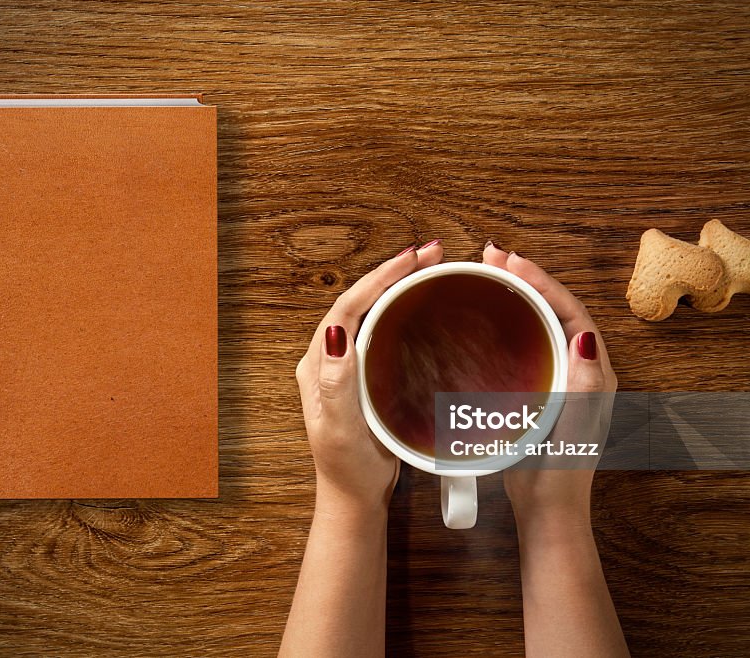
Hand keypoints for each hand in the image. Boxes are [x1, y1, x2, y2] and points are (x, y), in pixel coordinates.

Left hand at [295, 241, 444, 518]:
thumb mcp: (340, 430)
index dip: (377, 279)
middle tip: (430, 254)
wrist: (355, 496)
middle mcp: (329, 358)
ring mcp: (347, 364)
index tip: (410, 260)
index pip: (346, 307)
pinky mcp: (365, 373)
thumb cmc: (347, 468)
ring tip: (429, 267)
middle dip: (392, 272)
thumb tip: (336, 336)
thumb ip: (336, 385)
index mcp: (318, 365)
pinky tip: (423, 302)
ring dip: (397, 285)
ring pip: (371, 311)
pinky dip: (402, 308)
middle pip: (359, 301)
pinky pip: (382, 329)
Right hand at [482, 245, 617, 524]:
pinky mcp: (539, 390)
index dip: (543, 281)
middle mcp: (580, 369)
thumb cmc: (561, 471)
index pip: (571, 310)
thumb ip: (583, 383)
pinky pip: (527, 344)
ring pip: (540, 323)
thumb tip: (583, 335)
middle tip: (492, 257)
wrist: (547, 509)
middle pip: (555, 309)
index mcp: (593, 372)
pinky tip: (486, 320)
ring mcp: (559, 378)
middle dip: (527, 279)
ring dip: (517, 296)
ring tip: (488, 275)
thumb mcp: (574, 426)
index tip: (511, 262)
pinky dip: (509, 323)